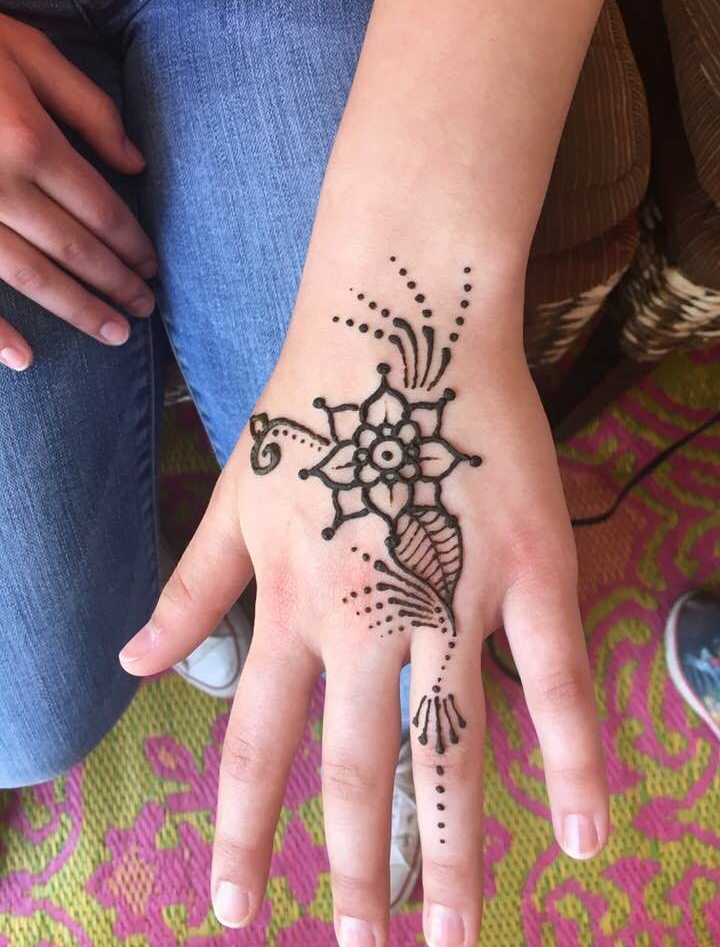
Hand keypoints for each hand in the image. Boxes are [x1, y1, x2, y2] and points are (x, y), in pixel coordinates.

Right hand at [0, 14, 156, 370]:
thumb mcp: (27, 51)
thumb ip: (86, 107)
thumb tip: (136, 162)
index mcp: (28, 138)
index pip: (100, 208)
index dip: (133, 243)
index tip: (152, 268)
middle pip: (74, 248)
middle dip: (116, 284)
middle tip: (144, 310)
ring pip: (29, 275)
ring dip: (76, 309)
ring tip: (114, 335)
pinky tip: (23, 358)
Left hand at [119, 259, 608, 945]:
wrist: (399, 324)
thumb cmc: (315, 406)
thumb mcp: (235, 496)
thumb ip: (188, 586)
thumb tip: (136, 663)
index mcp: (290, 605)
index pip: (256, 746)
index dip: (243, 834)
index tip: (237, 912)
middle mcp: (365, 620)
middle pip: (353, 771)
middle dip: (354, 874)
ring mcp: (451, 598)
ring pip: (451, 748)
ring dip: (451, 851)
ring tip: (452, 938)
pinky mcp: (526, 569)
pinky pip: (553, 682)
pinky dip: (572, 762)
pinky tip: (585, 838)